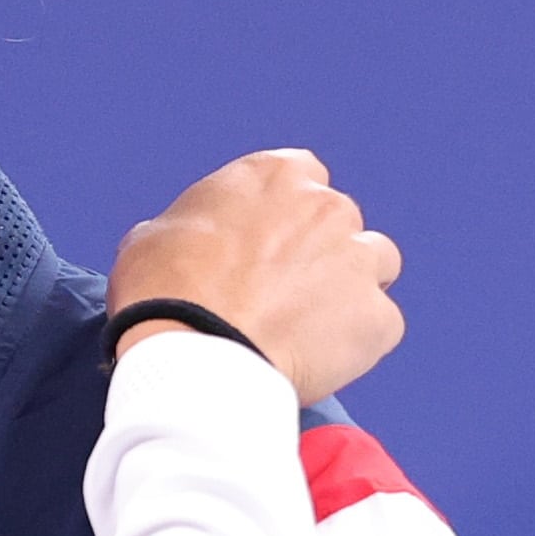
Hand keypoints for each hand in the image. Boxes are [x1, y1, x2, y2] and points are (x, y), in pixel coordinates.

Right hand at [107, 150, 403, 402]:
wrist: (193, 357)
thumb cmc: (163, 294)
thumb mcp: (154, 237)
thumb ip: (193, 227)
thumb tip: (189, 242)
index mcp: (275, 175)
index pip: (301, 178)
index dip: (285, 215)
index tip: (268, 245)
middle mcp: (327, 207)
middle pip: (340, 223)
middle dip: (319, 252)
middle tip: (284, 294)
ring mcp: (359, 260)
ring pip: (376, 265)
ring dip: (351, 288)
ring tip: (312, 326)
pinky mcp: (378, 318)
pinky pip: (380, 327)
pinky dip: (358, 343)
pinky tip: (321, 360)